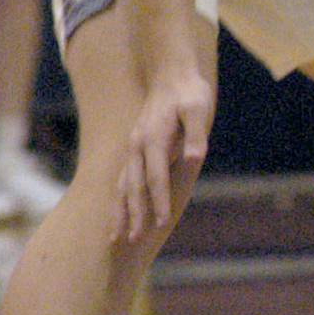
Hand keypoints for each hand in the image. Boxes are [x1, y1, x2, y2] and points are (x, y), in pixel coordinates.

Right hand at [114, 68, 213, 243]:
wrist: (171, 73)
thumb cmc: (189, 92)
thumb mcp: (198, 108)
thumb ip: (195, 134)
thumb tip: (195, 157)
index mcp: (153, 139)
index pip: (156, 176)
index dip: (159, 200)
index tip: (162, 223)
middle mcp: (137, 146)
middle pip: (133, 186)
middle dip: (134, 214)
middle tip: (134, 240)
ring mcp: (132, 148)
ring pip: (122, 185)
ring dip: (120, 211)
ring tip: (115, 238)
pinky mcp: (134, 150)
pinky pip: (122, 179)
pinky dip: (119, 200)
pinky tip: (119, 215)